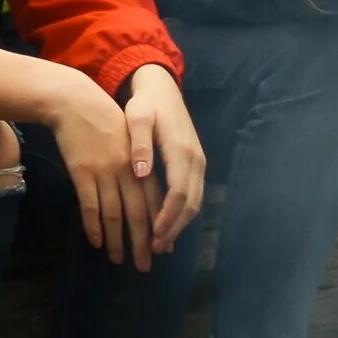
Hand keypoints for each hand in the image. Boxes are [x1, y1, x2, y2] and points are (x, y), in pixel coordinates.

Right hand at [46, 72, 161, 270]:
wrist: (77, 102)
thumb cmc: (106, 119)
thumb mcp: (133, 138)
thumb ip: (142, 164)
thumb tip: (148, 193)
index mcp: (144, 163)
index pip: (157, 201)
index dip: (161, 226)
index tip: (165, 247)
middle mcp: (128, 171)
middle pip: (139, 214)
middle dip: (143, 242)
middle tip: (145, 266)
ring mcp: (105, 173)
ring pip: (115, 215)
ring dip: (117, 241)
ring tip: (119, 260)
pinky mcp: (82, 173)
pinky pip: (90, 206)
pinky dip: (94, 226)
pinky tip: (96, 242)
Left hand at [122, 64, 205, 255]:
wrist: (163, 89)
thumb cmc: (146, 104)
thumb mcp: (138, 117)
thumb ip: (139, 143)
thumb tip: (141, 172)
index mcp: (180, 151)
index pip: (179, 192)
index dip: (167, 216)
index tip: (152, 235)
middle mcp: (195, 160)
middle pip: (191, 203)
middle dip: (174, 228)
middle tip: (155, 248)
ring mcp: (199, 162)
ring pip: (195, 201)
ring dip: (179, 224)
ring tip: (161, 243)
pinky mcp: (196, 164)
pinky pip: (193, 194)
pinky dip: (182, 213)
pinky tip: (168, 224)